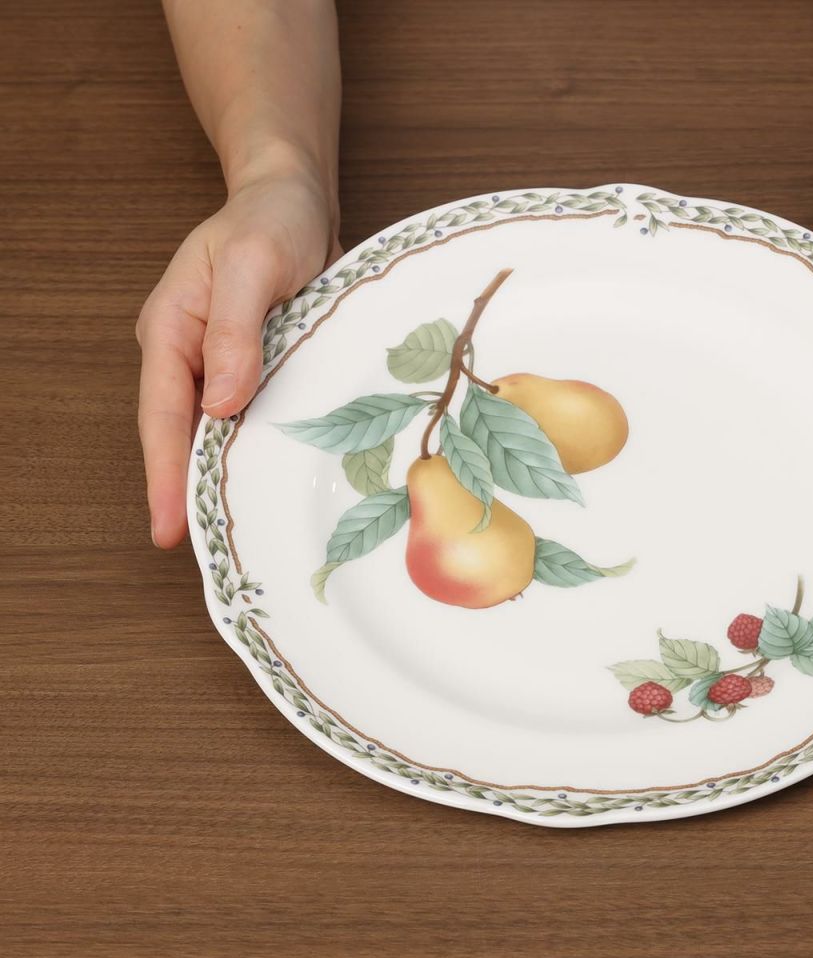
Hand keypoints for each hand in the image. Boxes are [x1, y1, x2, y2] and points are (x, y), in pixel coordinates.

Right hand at [136, 165, 339, 547]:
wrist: (295, 198)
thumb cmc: (272, 219)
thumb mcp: (253, 263)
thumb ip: (236, 330)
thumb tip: (221, 403)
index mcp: (173, 331)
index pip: (164, 416)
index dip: (165, 475)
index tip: (167, 529)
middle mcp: (191, 354)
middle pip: (183, 434)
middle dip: (185, 491)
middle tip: (198, 550)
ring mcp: (223, 364)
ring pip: (218, 432)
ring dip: (222, 477)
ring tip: (232, 534)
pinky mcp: (257, 368)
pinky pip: (252, 417)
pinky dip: (256, 451)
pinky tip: (270, 485)